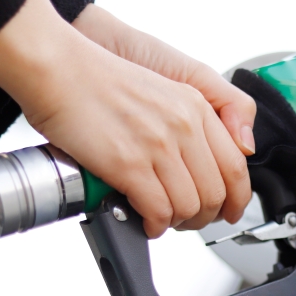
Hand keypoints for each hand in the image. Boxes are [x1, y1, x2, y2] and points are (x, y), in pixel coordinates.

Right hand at [0, 0, 250, 237]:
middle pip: (216, 192)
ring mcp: (158, 146)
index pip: (236, 165)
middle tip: (188, 220)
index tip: (229, 209)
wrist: (59, 70)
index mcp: (196, 106)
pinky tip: (146, 222)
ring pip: (190, 206)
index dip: (236, 197)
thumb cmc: (99, 79)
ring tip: (162, 219)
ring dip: (177, 222)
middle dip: (204, 216)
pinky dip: (155, 225)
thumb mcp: (166, 85)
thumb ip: (201, 115)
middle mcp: (184, 125)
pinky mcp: (130, 164)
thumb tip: (233, 150)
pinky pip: (159, 211)